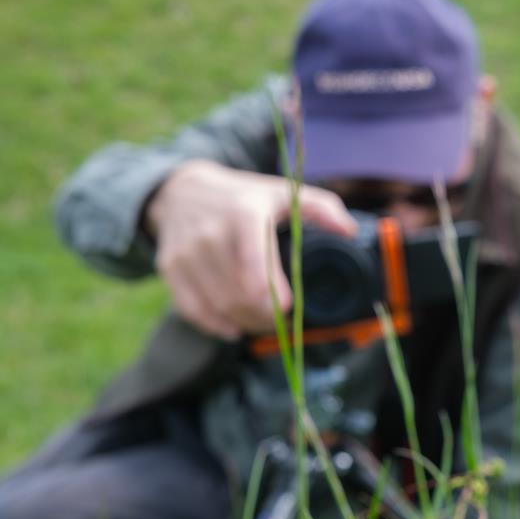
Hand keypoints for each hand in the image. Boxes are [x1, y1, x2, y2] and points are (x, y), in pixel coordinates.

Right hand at [145, 160, 356, 338]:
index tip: (290, 307)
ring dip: (244, 323)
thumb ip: (321, 208)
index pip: (255, 265)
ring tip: (262, 324)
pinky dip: (215, 325)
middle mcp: (211, 233)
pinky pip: (191, 309)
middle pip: (239, 294)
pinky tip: (233, 328)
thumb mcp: (282, 192)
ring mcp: (187, 252)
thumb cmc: (243, 196)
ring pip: (217, 305)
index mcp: (244, 214)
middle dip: (264, 316)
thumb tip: (349, 231)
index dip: (274, 295)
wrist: (182, 189)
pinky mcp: (169, 267)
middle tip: (281, 322)